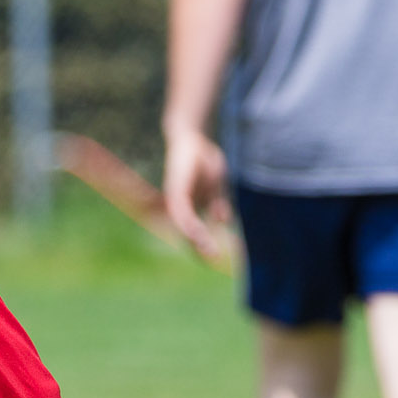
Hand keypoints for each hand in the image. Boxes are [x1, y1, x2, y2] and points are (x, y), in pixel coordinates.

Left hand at [161, 125, 232, 261]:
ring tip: (208, 252)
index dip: (205, 244)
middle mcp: (178, 205)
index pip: (195, 230)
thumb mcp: (216, 183)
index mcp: (188, 206)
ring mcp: (175, 198)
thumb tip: (222, 220)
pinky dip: (188, 223)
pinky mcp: (174, 189)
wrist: (189, 136)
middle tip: (214, 261)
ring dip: (196, 239)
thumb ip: (217, 202)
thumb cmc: (201, 158)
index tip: (217, 258)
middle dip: (201, 248)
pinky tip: (197, 232)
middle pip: (188, 233)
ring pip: (184, 225)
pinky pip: (181, 211)